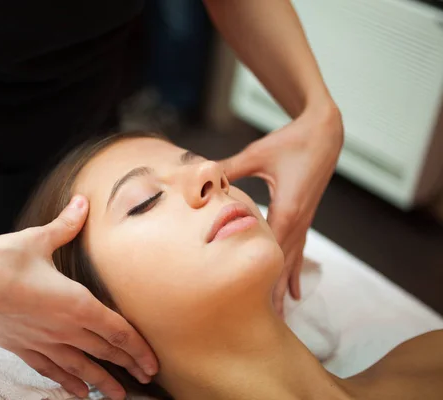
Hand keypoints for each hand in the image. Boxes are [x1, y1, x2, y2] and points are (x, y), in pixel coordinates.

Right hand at [0, 195, 156, 399]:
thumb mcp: (37, 239)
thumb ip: (66, 224)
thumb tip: (83, 202)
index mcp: (74, 302)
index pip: (117, 330)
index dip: (138, 348)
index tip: (153, 363)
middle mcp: (62, 327)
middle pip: (104, 352)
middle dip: (128, 366)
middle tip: (147, 379)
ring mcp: (41, 341)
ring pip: (80, 367)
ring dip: (102, 381)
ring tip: (119, 396)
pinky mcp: (21, 347)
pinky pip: (50, 370)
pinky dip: (67, 382)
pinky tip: (78, 393)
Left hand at [219, 104, 342, 315]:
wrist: (325, 133)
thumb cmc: (291, 141)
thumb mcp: (257, 155)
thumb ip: (229, 169)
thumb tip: (202, 178)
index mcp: (287, 209)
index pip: (272, 252)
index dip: (263, 279)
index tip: (255, 305)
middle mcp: (298, 221)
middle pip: (283, 265)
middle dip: (274, 295)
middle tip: (266, 326)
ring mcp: (304, 221)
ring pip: (292, 263)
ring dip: (284, 290)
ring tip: (282, 319)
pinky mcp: (304, 218)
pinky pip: (299, 251)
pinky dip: (294, 273)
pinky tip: (294, 293)